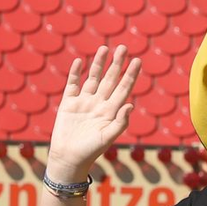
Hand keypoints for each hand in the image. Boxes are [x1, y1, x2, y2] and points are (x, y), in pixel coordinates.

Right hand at [46, 46, 140, 182]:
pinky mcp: (69, 103)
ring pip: (93, 78)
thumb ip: (120, 122)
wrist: (69, 158)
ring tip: (105, 48)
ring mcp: (84, 102)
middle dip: (117, 64)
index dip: (130, 75)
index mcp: (111, 111)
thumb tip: (130, 105)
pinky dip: (76, 73)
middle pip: (110, 79)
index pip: (124, 89)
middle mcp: (99, 104)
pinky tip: (80, 61)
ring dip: (99, 64)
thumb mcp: (108, 137)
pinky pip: (73, 84)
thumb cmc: (91, 151)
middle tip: (123, 47)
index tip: (138, 61)